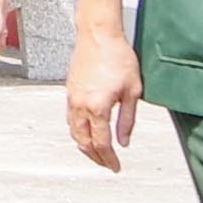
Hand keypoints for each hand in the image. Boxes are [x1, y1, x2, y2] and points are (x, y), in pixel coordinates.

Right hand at [64, 20, 141, 171]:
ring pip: (74, 133)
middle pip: (84, 143)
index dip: (109, 159)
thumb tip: (124, 142)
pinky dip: (78, 132)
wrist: (98, 35)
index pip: (102, 143)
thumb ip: (127, 120)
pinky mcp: (69, 92)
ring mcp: (72, 99)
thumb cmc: (119, 58)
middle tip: (107, 164)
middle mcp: (81, 106)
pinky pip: (71, 120)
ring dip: (84, 146)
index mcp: (97, 108)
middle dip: (96, 157)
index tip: (116, 167)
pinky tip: (86, 132)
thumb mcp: (132, 91)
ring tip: (97, 153)